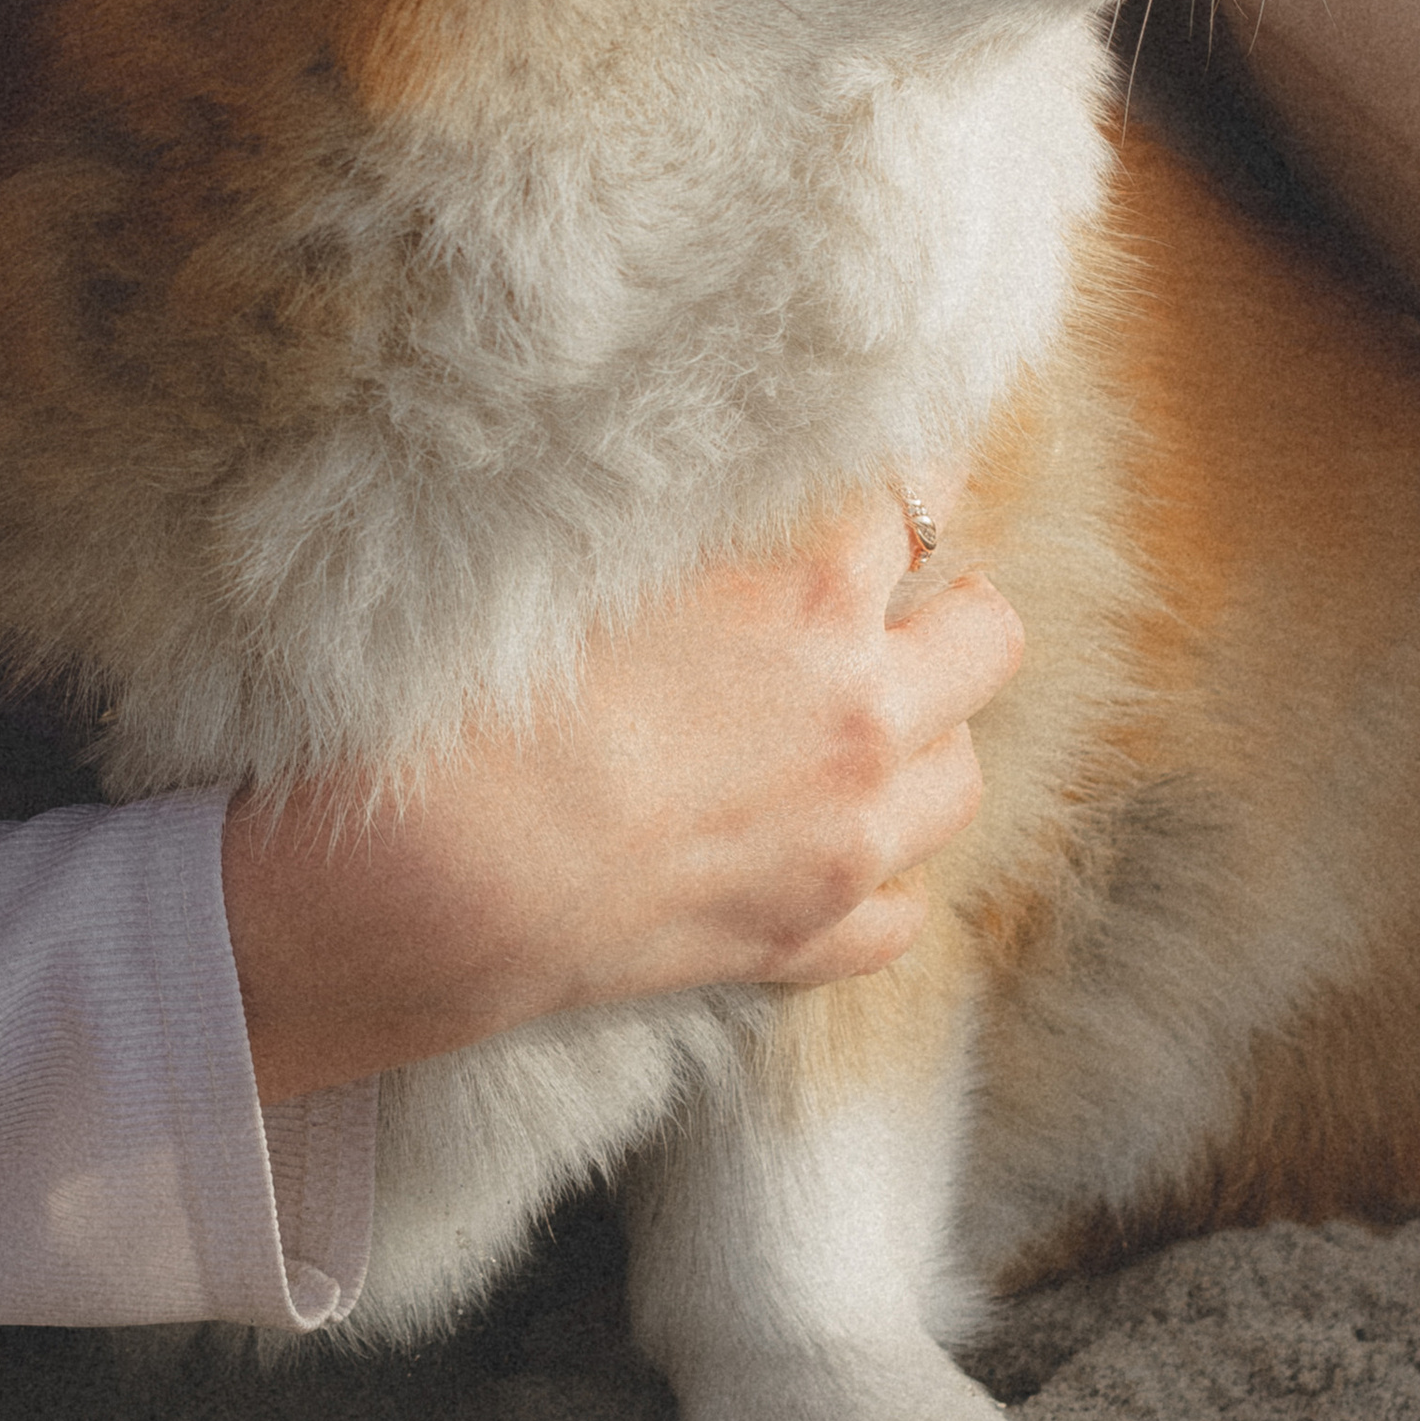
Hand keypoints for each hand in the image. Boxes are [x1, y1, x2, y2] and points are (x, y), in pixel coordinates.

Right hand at [221, 486, 1022, 1100]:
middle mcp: (860, 718)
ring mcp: (845, 843)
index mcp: (813, 597)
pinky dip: (879, 878)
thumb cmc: (482, 692)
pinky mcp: (802, 942)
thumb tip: (740, 479)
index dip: (892, 483)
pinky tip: (823, 844)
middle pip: (989, 637)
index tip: (866, 481)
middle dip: (948, 605)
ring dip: (925, 739)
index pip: (911, 501)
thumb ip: (701, 519)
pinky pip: (901, 914)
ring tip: (858, 720)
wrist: (430, 875)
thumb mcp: (593, 554)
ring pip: (961, 781)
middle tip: (890, 596)